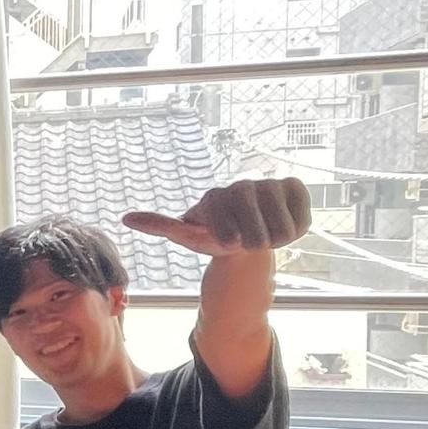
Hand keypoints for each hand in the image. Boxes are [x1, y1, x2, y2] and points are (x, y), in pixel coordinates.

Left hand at [124, 177, 311, 257]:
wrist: (245, 236)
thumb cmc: (212, 236)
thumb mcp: (187, 236)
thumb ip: (161, 225)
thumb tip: (125, 218)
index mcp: (215, 197)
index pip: (229, 234)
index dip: (230, 244)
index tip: (224, 240)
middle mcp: (242, 184)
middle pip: (258, 235)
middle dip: (252, 246)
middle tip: (245, 240)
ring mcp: (269, 182)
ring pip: (282, 229)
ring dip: (273, 240)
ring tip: (262, 234)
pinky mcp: (295, 186)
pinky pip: (303, 219)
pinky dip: (295, 230)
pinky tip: (280, 223)